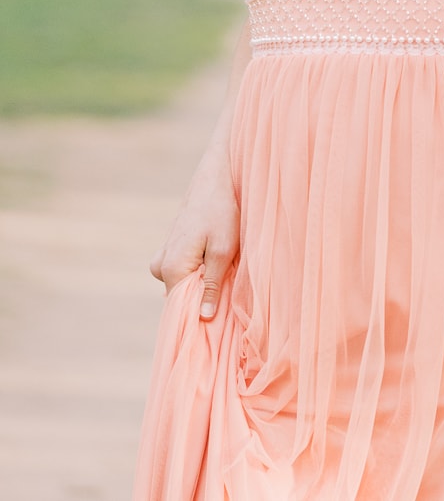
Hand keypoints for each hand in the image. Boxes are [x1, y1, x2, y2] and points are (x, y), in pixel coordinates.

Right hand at [150, 148, 238, 320]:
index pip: (179, 310)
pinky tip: (216, 260)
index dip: (199, 317)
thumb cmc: (223, 210)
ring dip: (202, 283)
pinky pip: (182, 270)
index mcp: (171, 269)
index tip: (216, 326)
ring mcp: (163, 255)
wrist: (217, 174)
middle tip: (227, 294)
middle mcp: (160, 266)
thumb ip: (211, 285)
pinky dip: (198, 270)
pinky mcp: (171, 247)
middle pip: (181, 297)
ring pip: (183, 283)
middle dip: (202, 298)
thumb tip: (203, 317)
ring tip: (225, 271)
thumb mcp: (223, 250)